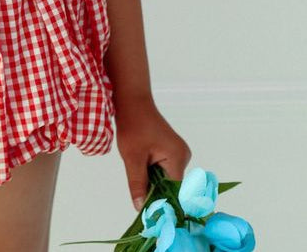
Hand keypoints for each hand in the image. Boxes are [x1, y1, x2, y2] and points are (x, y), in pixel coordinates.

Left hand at [114, 94, 191, 212]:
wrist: (131, 100)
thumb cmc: (132, 124)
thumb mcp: (132, 157)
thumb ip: (138, 184)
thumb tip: (141, 208)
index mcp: (178, 158)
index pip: (174, 191)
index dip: (162, 203)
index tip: (150, 213)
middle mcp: (183, 156)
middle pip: (171, 186)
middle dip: (155, 190)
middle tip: (138, 193)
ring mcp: (178, 152)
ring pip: (166, 178)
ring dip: (152, 180)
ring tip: (138, 170)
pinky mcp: (170, 150)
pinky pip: (163, 168)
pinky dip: (152, 171)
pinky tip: (141, 164)